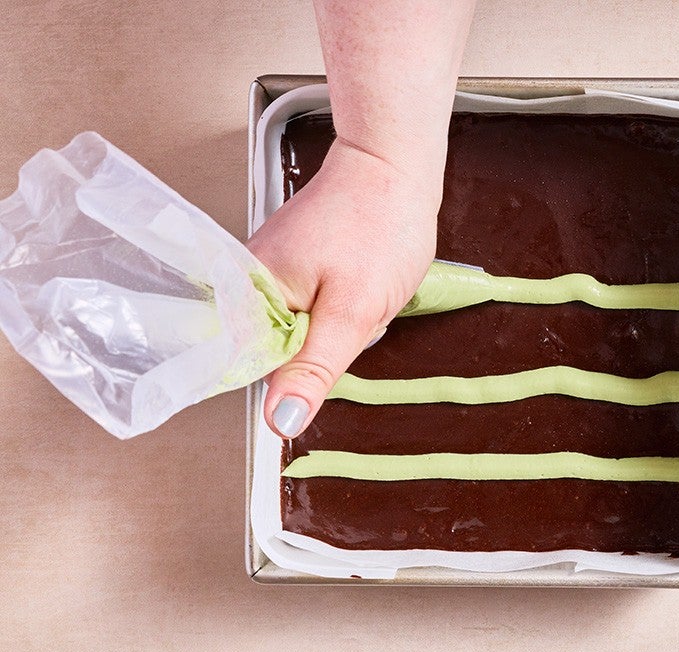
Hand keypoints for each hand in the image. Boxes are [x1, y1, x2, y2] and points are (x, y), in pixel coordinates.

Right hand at [247, 140, 438, 437]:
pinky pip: (311, 311)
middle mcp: (247, 283)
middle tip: (351, 314)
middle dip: (322, 349)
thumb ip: (311, 369)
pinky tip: (355, 284)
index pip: (246, 370)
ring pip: (301, 334)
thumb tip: (278, 422)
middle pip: (279, 354)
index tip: (326, 350)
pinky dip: (338, 309)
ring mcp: (269, 273)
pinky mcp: (289, 267)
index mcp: (248, 294)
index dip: (291, 377)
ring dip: (335, 328)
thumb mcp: (352, 311)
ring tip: (356, 291)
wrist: (394, 166)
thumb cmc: (378, 226)